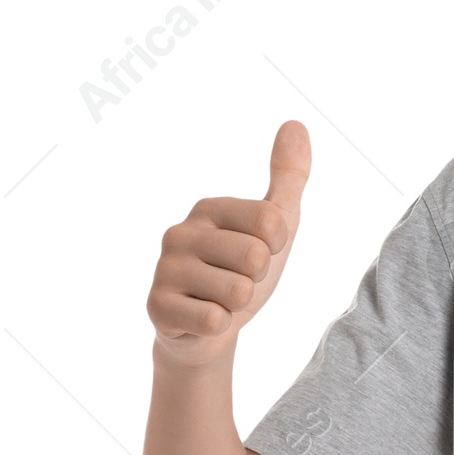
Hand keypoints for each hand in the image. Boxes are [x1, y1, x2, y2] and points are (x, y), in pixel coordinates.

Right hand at [147, 120, 310, 366]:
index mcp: (208, 208)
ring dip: (238, 305)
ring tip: (219, 299)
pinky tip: (203, 318)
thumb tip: (295, 124)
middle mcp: (180, 231)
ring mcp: (165, 268)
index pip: (271, 220)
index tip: (262, 252)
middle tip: (237, 281)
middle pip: (255, 256)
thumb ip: (288, 178)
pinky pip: (215, 320)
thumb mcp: (276, 227)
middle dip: (257, 279)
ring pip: (238, 292)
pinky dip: (220, 326)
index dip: (277, 246)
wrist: (210, 331)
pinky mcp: (157, 307)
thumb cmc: (241, 273)